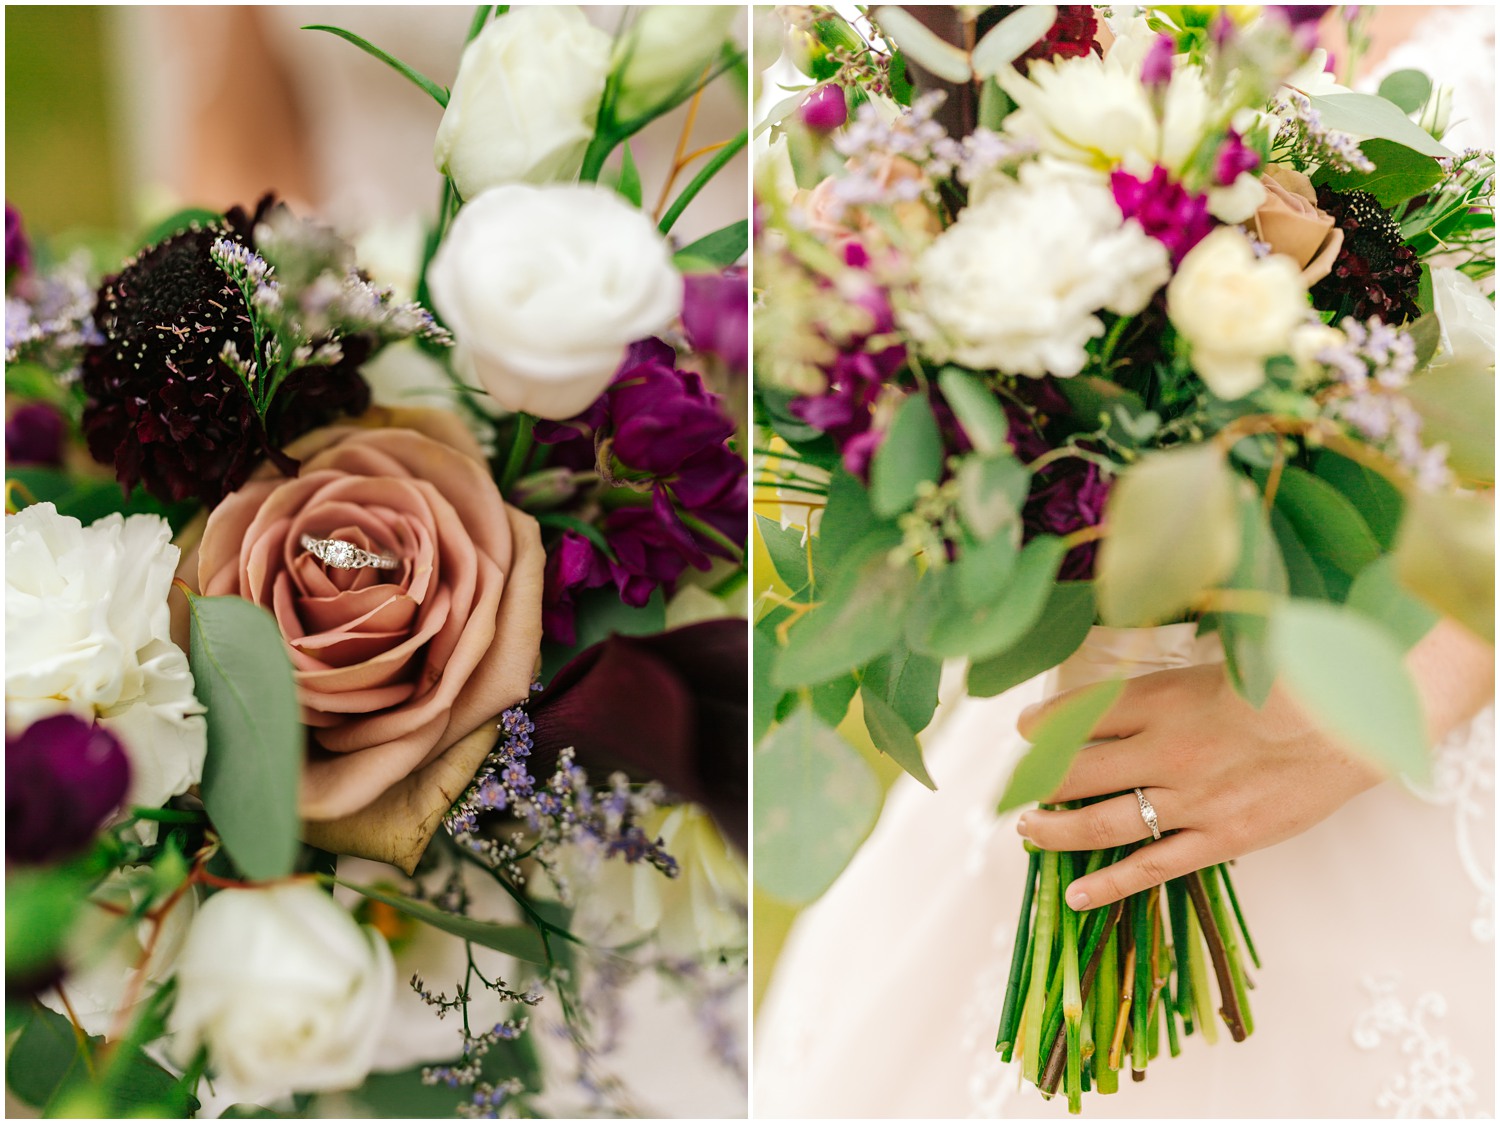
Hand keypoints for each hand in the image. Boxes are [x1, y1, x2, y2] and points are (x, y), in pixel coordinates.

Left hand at [1013, 662, 1384, 910]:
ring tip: (1028, 830)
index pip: (1074, 714)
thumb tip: (1101, 699)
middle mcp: (1162, 751)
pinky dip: (1107, 884)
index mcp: (1157, 699)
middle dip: (1033, 781)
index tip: (1023, 729)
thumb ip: (1154, 688)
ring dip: (1054, 829)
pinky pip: (1151, 868)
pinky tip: (1073, 894)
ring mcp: (1189, 800)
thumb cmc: (1280, 686)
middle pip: (1072, 771)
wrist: (1348, 722)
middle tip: (1013, 786)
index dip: (1039, 725)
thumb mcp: (1207, 667)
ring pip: (1099, 823)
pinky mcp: (1219, 839)